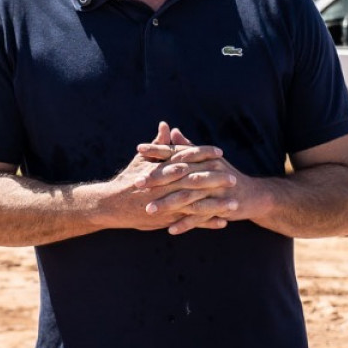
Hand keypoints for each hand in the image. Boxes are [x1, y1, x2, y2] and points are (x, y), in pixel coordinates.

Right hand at [96, 123, 238, 234]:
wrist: (111, 204)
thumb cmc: (127, 180)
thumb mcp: (142, 160)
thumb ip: (158, 144)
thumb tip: (166, 125)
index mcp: (163, 168)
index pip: (187, 157)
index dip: (204, 154)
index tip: (220, 152)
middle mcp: (167, 185)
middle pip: (196, 180)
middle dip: (216, 179)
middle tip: (234, 177)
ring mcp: (168, 203)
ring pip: (197, 202)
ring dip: (217, 203)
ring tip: (235, 202)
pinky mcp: (167, 218)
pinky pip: (191, 221)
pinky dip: (207, 221)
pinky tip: (223, 222)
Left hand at [134, 125, 256, 234]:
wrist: (254, 195)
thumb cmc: (225, 175)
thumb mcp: (207, 160)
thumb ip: (187, 147)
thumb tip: (171, 130)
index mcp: (204, 158)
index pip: (178, 151)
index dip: (158, 150)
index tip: (138, 149)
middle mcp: (210, 170)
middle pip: (180, 173)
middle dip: (158, 178)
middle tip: (137, 183)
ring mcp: (217, 189)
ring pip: (189, 196)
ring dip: (168, 204)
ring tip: (149, 209)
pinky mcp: (222, 207)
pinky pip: (201, 216)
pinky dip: (186, 223)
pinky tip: (170, 229)